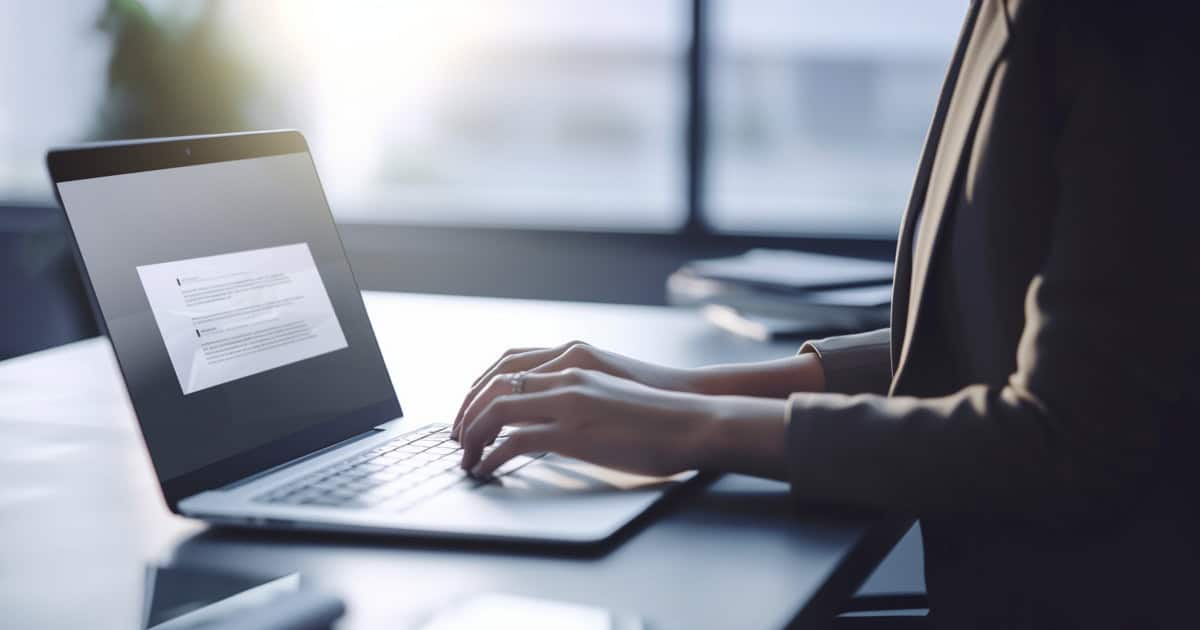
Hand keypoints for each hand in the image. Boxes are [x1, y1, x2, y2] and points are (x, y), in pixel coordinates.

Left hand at [453, 341, 699, 439]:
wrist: (693, 419)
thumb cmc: (659, 413)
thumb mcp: (610, 392)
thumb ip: (579, 396)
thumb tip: (556, 418)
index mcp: (573, 361)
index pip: (507, 365)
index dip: (479, 389)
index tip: (468, 413)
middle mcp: (565, 374)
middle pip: (493, 385)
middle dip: (466, 413)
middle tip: (456, 439)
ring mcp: (568, 401)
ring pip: (497, 409)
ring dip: (472, 434)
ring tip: (465, 458)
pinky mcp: (573, 431)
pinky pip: (515, 440)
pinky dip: (491, 455)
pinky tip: (486, 469)